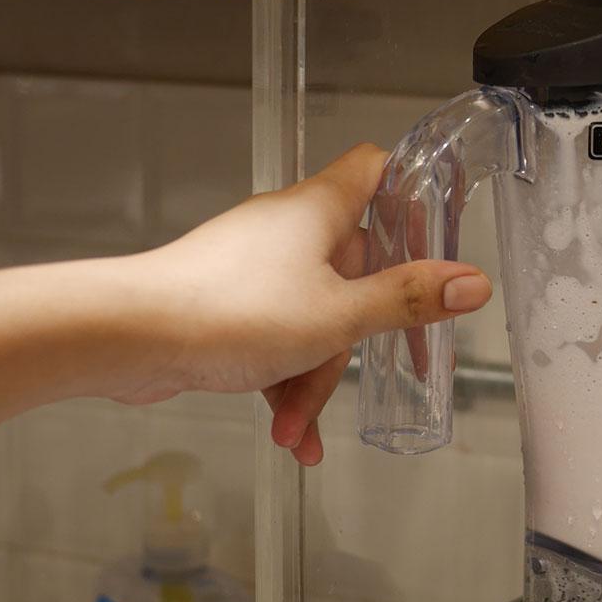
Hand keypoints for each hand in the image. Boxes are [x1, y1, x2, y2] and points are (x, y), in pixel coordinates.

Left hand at [116, 143, 491, 464]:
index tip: (440, 239)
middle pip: (354, 269)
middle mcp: (288, 230)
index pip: (379, 169)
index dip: (414, 195)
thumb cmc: (228, 312)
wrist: (128, 338)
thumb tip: (473, 282)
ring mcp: (255, 267)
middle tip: (371, 379)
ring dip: (313, 378)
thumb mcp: (338, 316)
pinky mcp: (227, 302)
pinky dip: (283, 382)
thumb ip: (408, 300)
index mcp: (319, 210)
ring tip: (298, 429)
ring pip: (313, 316)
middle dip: (357, 338)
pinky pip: (276, 339)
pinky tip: (284, 433)